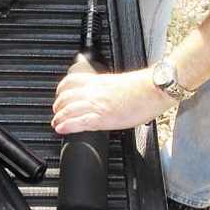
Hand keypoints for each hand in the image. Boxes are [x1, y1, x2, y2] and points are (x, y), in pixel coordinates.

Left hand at [51, 69, 175, 133]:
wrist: (153, 89)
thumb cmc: (142, 87)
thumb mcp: (118, 82)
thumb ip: (106, 87)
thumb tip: (103, 94)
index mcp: (98, 81)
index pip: (71, 81)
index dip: (61, 89)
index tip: (59, 95)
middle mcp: (95, 91)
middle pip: (66, 96)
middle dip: (58, 105)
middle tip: (56, 112)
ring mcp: (98, 104)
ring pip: (69, 108)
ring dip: (59, 116)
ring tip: (56, 122)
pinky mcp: (104, 118)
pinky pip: (80, 121)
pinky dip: (68, 125)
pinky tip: (61, 128)